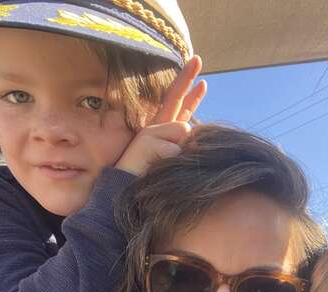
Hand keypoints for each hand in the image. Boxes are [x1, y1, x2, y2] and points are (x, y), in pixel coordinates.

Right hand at [115, 55, 206, 175]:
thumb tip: (197, 135)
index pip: (180, 112)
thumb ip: (184, 149)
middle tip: (198, 59)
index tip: (203, 81)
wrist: (124, 196)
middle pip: (174, 100)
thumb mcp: (172, 165)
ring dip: (181, 151)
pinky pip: (175, 148)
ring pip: (183, 131)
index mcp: (161, 134)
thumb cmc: (150, 183)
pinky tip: (155, 168)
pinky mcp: (146, 140)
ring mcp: (150, 133)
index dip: (192, 96)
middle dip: (186, 78)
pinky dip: (172, 160)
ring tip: (161, 166)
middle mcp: (154, 129)